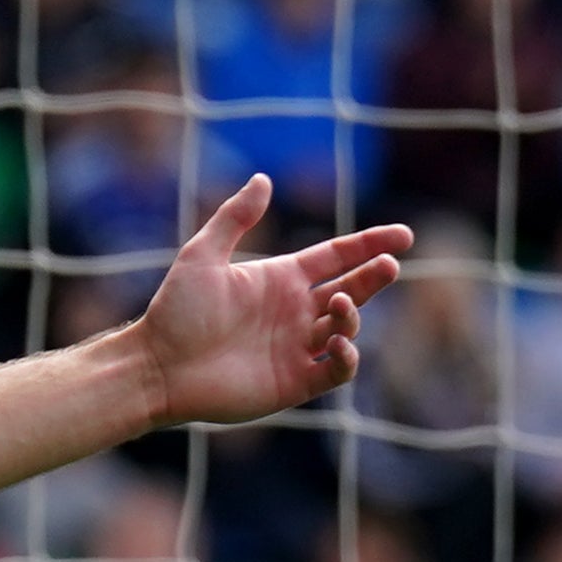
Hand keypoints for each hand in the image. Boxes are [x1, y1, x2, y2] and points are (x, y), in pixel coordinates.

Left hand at [129, 179, 410, 427]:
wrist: (158, 367)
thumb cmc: (175, 310)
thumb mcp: (202, 254)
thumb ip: (234, 218)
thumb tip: (264, 179)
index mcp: (280, 278)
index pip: (337, 257)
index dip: (370, 245)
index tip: (403, 236)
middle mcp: (294, 311)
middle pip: (351, 288)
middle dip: (375, 276)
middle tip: (390, 265)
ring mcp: (296, 347)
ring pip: (346, 327)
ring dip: (352, 314)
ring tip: (337, 303)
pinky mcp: (294, 382)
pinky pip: (335, 371)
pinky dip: (346, 358)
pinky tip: (338, 342)